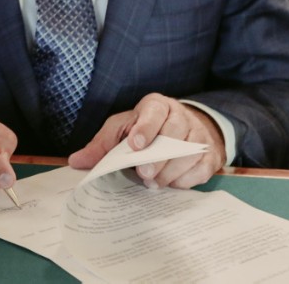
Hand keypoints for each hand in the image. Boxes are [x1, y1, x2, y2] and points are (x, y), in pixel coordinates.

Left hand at [67, 93, 225, 188]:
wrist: (184, 129)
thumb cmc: (144, 128)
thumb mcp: (121, 129)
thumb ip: (101, 145)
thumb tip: (77, 161)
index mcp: (157, 105)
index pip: (153, 111)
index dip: (145, 128)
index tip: (135, 145)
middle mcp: (181, 116)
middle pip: (174, 135)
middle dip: (157, 157)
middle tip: (144, 174)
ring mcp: (199, 135)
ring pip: (188, 154)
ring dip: (169, 172)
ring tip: (153, 182)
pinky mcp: (211, 155)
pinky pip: (200, 170)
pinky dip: (184, 180)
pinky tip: (170, 182)